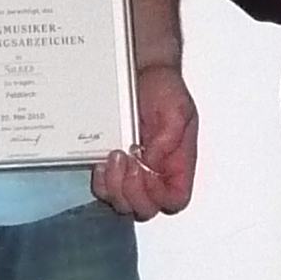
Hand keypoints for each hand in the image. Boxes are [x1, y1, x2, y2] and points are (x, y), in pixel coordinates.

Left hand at [91, 64, 196, 219]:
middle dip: (133, 191)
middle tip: (128, 162)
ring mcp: (134, 171)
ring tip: (114, 158)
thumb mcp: (178, 109)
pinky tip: (102, 162)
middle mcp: (156, 173)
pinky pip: (105, 188)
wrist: (144, 72)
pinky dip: (102, 182)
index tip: (147, 172)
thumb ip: (170, 138)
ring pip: (123, 202)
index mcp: (178, 164)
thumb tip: (153, 162)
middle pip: (146, 207)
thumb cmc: (165, 89)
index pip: (175, 198)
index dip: (161, 196)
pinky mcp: (113, 165)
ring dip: (115, 187)